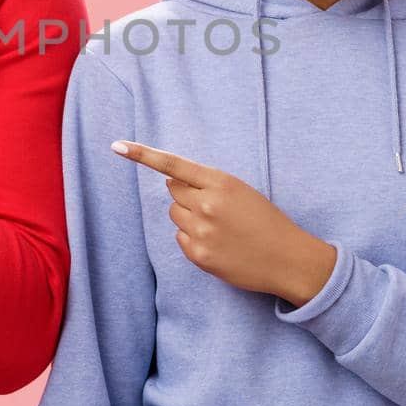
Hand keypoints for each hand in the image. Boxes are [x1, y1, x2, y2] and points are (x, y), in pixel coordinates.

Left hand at [112, 140, 336, 306]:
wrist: (288, 259)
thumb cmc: (265, 220)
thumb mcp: (242, 191)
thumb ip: (207, 183)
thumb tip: (171, 181)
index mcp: (221, 182)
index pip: (174, 165)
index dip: (143, 154)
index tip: (117, 146)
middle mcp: (207, 205)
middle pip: (172, 190)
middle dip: (186, 194)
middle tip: (213, 206)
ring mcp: (201, 231)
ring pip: (174, 214)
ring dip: (189, 216)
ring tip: (219, 226)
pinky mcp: (198, 255)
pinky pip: (180, 237)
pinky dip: (192, 238)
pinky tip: (217, 243)